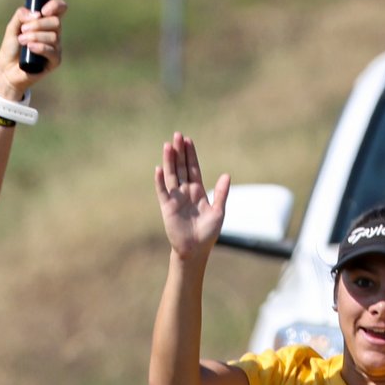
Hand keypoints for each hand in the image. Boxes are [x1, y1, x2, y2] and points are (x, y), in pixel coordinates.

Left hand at [0, 0, 65, 100]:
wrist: (6, 70)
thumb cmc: (11, 48)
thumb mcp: (12, 27)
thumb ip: (20, 16)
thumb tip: (36, 14)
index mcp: (45, 23)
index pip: (60, 9)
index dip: (56, 6)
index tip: (43, 11)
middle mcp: (53, 34)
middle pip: (56, 22)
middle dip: (38, 24)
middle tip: (23, 30)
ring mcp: (55, 48)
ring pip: (53, 36)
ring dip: (35, 37)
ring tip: (21, 41)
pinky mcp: (54, 62)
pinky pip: (52, 51)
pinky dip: (40, 47)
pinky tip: (30, 47)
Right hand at [154, 133, 228, 260]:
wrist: (196, 250)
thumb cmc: (208, 233)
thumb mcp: (219, 212)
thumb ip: (221, 193)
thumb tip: (226, 175)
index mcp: (198, 191)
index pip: (193, 168)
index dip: (191, 155)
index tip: (189, 141)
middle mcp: (185, 192)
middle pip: (181, 167)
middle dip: (179, 152)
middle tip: (178, 135)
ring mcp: (175, 198)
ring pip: (171, 175)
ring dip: (169, 161)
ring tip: (168, 145)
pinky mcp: (167, 207)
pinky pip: (163, 191)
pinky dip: (160, 181)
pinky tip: (159, 169)